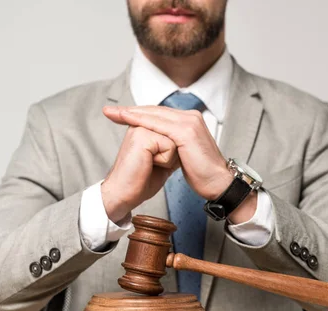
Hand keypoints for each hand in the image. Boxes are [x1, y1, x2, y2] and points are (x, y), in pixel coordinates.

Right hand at [100, 111, 179, 222]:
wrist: (125, 194)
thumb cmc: (141, 180)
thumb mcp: (164, 160)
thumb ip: (174, 147)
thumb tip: (188, 140)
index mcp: (146, 127)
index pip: (174, 131)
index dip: (174, 150)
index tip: (156, 160)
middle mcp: (142, 124)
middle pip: (178, 133)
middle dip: (172, 154)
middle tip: (151, 165)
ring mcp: (141, 128)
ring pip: (176, 139)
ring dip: (169, 157)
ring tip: (150, 164)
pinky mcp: (142, 135)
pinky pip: (170, 146)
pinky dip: (165, 160)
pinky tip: (149, 164)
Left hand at [103, 105, 256, 222]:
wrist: (217, 184)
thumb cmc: (201, 174)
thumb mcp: (183, 155)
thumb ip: (172, 144)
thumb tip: (158, 145)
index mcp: (190, 121)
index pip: (159, 114)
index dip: (139, 114)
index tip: (118, 115)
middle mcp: (191, 117)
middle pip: (155, 111)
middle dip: (131, 110)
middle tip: (110, 111)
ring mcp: (189, 122)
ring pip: (155, 115)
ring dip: (132, 113)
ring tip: (114, 113)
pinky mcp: (186, 132)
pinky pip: (158, 124)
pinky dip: (141, 120)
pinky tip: (127, 119)